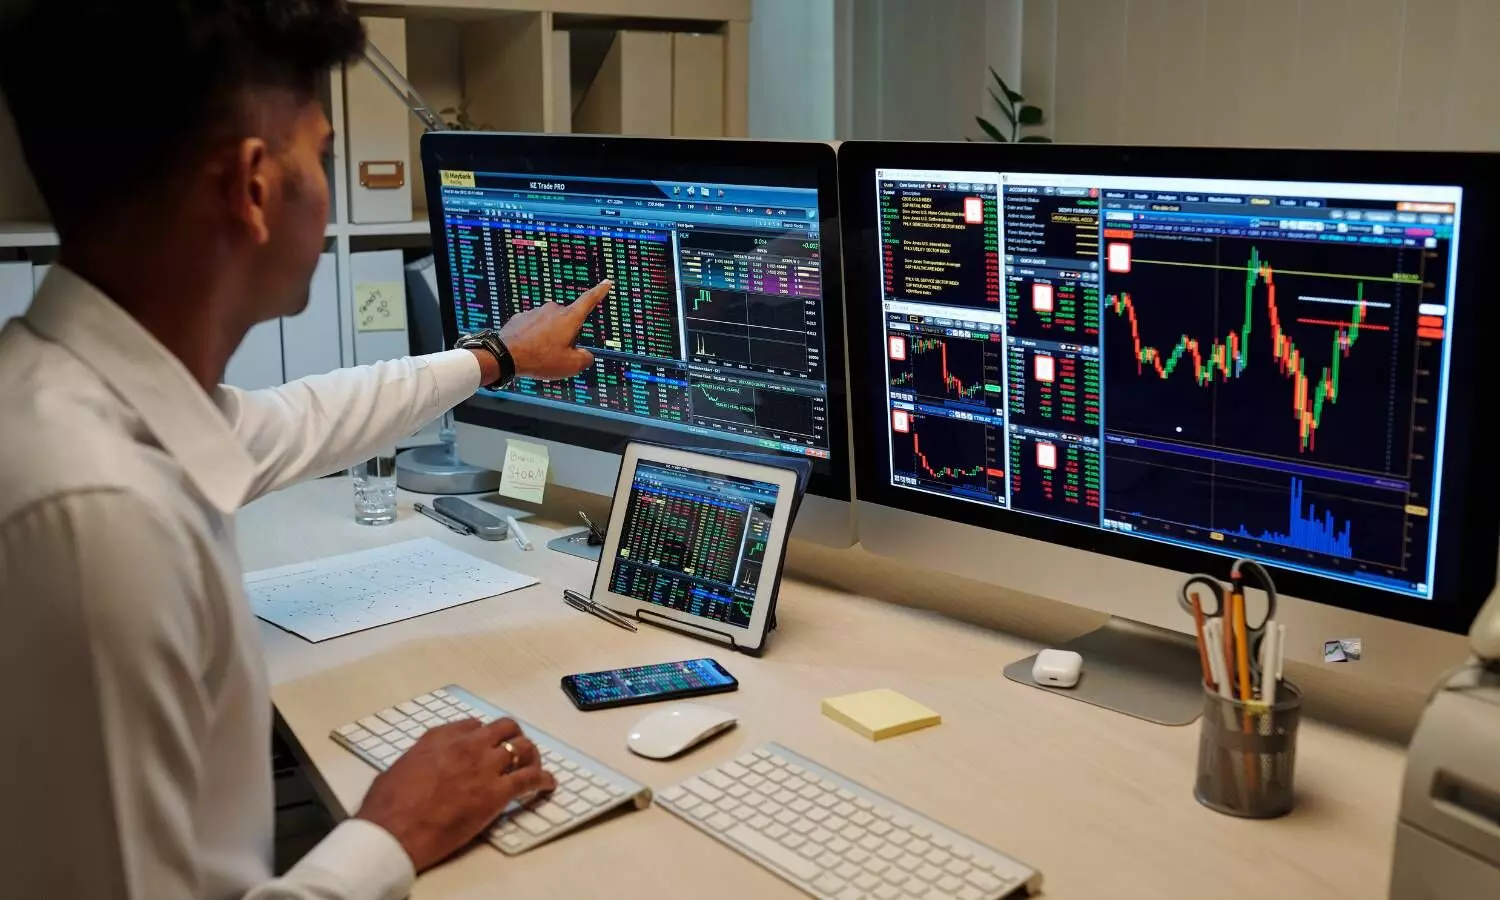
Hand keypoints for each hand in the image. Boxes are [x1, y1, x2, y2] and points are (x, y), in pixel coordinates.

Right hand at [355, 718, 555, 871]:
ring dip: (531, 756)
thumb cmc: (387, 807)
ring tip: (534, 766)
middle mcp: (466, 745)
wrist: (395, 831)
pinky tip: (547, 784)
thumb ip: (418, 761)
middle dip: (512, 737)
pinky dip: (543, 780)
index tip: (485, 745)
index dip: (483, 735)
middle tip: (516, 750)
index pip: (472, 725)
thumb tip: (420, 769)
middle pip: (504, 728)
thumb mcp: (397, 770)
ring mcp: (484, 767)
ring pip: (522, 747)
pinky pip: (530, 779)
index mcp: (440, 737)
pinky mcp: (497, 793)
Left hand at [499, 280, 612, 379]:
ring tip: (540, 354)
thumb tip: (586, 356)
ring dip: (548, 337)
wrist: (505, 356)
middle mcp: (553, 310)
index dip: (600, 291)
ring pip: (550, 325)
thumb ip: (585, 359)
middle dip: (566, 336)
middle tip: (557, 354)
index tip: (606, 282)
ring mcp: (535, 312)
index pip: (589, 300)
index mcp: (569, 318)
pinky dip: (534, 337)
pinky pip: (534, 327)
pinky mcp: (521, 317)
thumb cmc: (539, 359)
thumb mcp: (570, 366)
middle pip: (568, 321)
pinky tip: (528, 350)